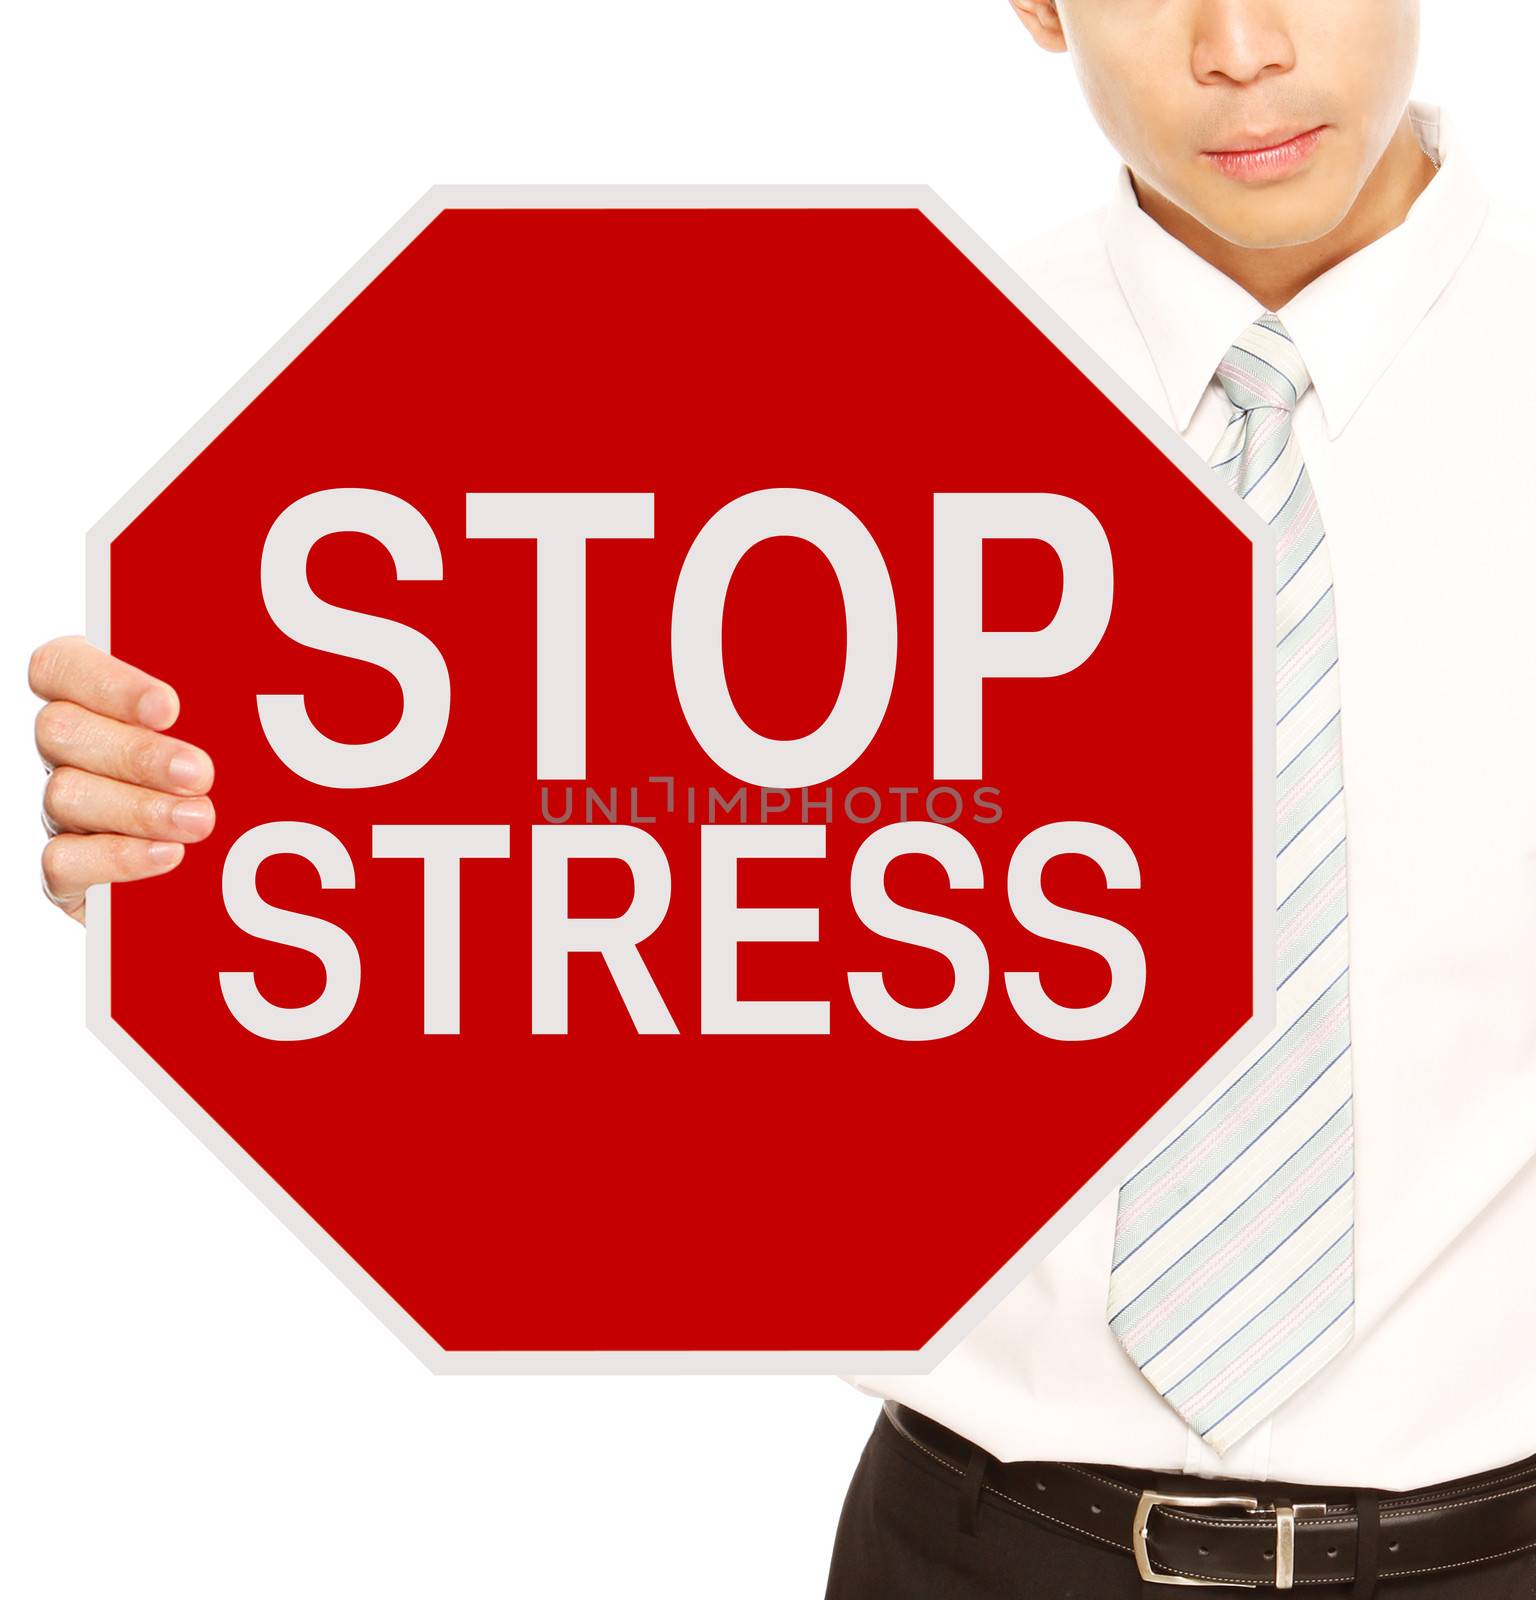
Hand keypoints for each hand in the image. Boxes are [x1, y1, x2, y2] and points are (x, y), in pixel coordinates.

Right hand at [30, 636, 215, 922]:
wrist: (231, 869)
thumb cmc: (226, 778)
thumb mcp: (227, 734)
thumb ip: (222, 707)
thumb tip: (268, 685)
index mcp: (92, 701)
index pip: (62, 667)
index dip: (107, 683)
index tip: (169, 707)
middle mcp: (67, 752)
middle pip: (61, 731)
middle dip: (137, 753)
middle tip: (201, 774)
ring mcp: (61, 811)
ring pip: (65, 794)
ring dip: (138, 808)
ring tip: (200, 821)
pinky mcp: (66, 870)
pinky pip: (63, 861)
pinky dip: (118, 857)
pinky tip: (168, 854)